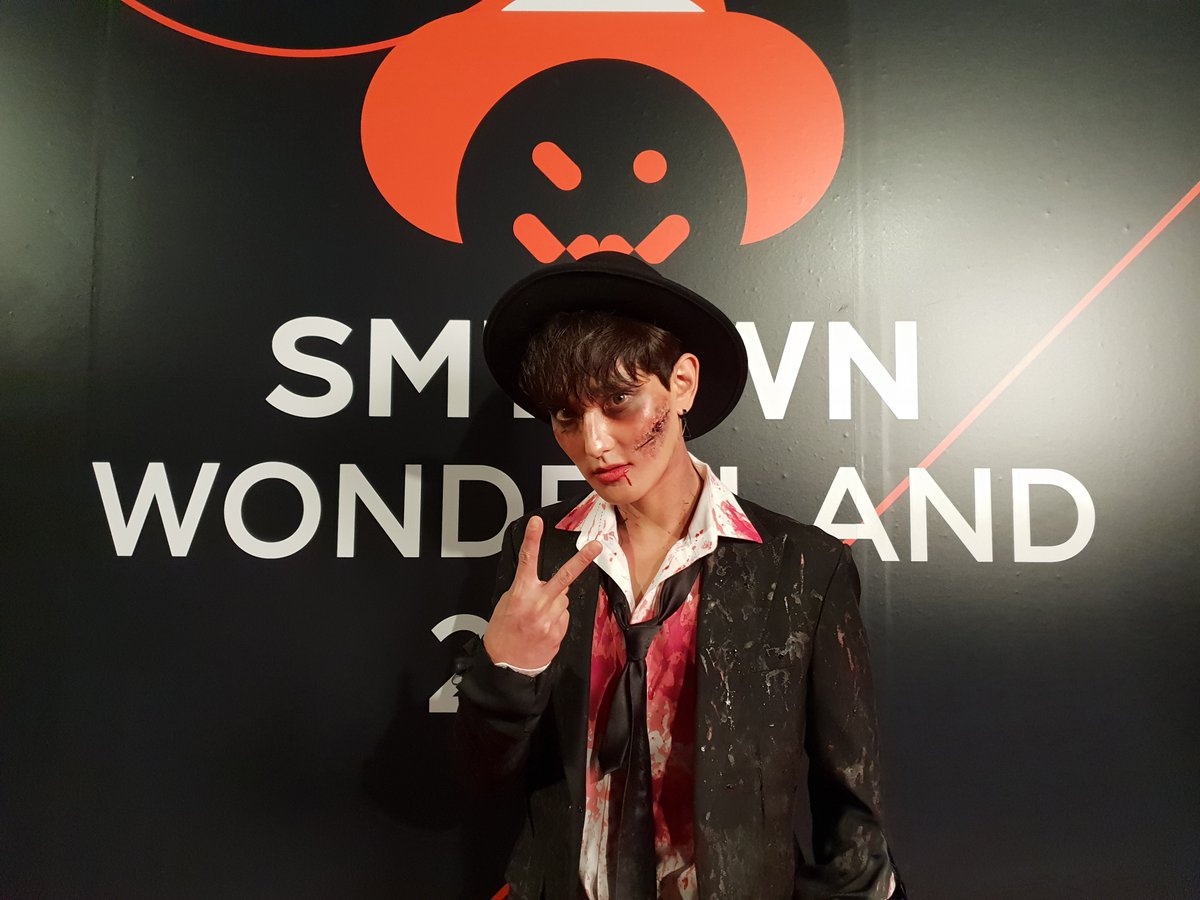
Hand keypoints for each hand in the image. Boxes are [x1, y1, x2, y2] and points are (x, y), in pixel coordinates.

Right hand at [483, 516, 601, 670]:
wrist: (507, 668)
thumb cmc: (502, 634)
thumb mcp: (505, 605)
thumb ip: (524, 590)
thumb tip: (541, 583)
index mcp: (520, 594)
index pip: (527, 561)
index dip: (533, 539)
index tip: (537, 523)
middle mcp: (538, 604)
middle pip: (565, 576)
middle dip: (583, 559)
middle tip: (597, 545)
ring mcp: (551, 619)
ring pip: (563, 598)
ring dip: (555, 601)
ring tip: (538, 616)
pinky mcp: (560, 631)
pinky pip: (563, 615)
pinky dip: (556, 617)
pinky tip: (543, 626)